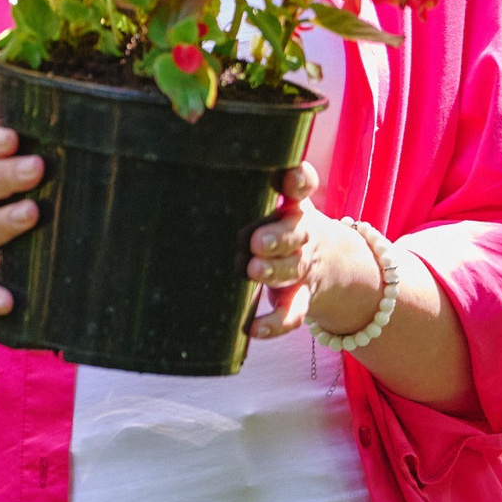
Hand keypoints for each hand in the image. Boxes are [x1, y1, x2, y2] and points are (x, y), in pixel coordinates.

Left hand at [245, 162, 382, 339]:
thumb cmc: (279, 225)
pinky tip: (255, 329)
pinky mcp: (301, 297)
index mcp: (294, 205)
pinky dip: (276, 323)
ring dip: (276, 272)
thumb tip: (169, 172)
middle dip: (279, 236)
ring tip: (254, 271)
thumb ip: (241, 191)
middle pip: (296, 232)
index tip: (290, 177)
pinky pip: (292, 312)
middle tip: (257, 241)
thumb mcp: (272, 205)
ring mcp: (302, 266)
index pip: (302, 186)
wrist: (331, 263)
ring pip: (294, 269)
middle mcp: (301, 234)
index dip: (299, 180)